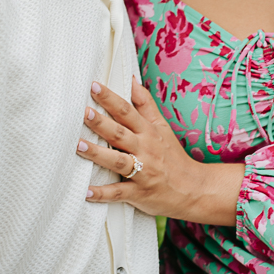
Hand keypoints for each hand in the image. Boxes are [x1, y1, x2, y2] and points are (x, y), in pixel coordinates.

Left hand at [78, 78, 243, 225]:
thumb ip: (145, 104)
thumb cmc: (173, 156)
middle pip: (120, 134)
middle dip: (101, 123)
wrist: (195, 188)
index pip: (127, 111)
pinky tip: (85, 192)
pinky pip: (119, 193)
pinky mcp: (139, 193)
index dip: (111, 99)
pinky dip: (102, 193)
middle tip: (83, 112)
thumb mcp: (162, 126)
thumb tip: (131, 79)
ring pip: (118, 161)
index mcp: (148, 132)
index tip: (94, 86)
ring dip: (98, 154)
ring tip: (79, 146)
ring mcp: (142, 172)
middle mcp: (145, 150)